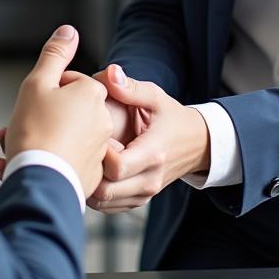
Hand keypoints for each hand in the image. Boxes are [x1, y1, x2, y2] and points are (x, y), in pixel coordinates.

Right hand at [0, 25, 113, 196]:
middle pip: (68, 109)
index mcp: (92, 93)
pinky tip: (35, 163)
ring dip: (46, 138)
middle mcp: (102, 119)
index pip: (67, 82)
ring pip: (67, 135)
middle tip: (25, 126)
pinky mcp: (93, 174)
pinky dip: (55, 160)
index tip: (34, 104)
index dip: (45, 92)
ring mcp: (100, 148)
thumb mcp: (38, 82)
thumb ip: (55, 54)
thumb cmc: (35, 132)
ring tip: (21, 147)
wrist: (39, 182)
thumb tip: (69, 31)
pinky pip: (71, 159)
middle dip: (44, 116)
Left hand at [87, 64, 209, 212]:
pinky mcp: (138, 201)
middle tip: (81, 146)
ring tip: (84, 158)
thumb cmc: (171, 117)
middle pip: (107, 190)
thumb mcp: (156, 97)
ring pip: (104, 202)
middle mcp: (150, 180)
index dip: (99, 153)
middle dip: (88, 169)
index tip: (93, 134)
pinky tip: (92, 170)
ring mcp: (144, 194)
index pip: (117, 167)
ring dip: (89, 183)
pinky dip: (95, 193)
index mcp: (154, 153)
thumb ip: (131, 87)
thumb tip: (109, 72)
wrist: (196, 144)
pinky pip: (109, 206)